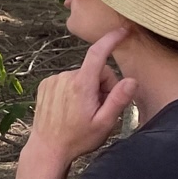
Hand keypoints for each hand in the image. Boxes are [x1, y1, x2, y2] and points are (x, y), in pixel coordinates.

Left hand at [22, 27, 136, 176]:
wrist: (47, 147)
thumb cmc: (78, 138)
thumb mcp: (105, 123)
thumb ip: (118, 99)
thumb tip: (131, 80)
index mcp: (81, 85)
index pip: (97, 54)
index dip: (111, 40)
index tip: (122, 31)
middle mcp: (65, 78)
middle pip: (96, 71)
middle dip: (104, 86)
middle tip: (100, 107)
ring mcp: (53, 80)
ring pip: (83, 76)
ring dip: (89, 89)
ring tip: (84, 110)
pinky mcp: (46, 84)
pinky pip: (69, 80)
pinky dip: (75, 90)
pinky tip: (71, 108)